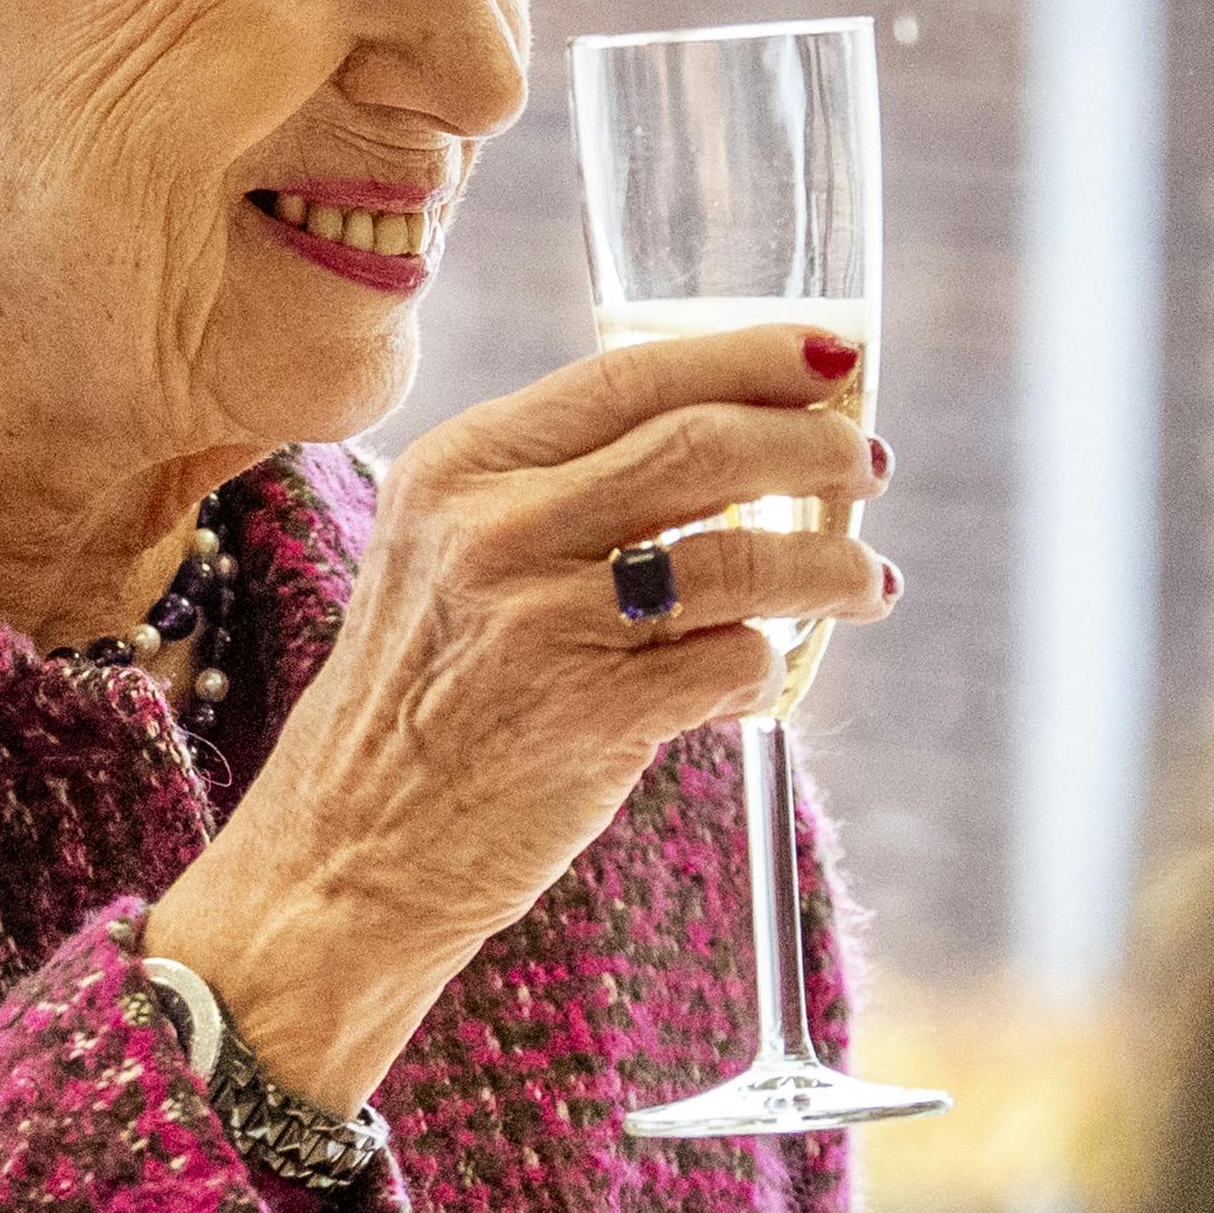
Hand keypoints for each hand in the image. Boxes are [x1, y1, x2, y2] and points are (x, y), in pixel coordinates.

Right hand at [149, 319, 891, 1113]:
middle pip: (702, 447)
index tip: (837, 358)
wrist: (346, 856)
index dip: (756, 356)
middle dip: (813, 450)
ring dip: (832, 565)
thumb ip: (549, 489)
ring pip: (743, 559)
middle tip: (867, 467)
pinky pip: (733, 665)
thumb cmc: (416, 703)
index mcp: (460, 468)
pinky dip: (771, 665)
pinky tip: (770, 674)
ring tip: (865, 581)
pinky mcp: (591, 720)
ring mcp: (541, 626)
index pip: (633, 374)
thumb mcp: (442, 555)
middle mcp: (493, 532)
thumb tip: (722, 431)